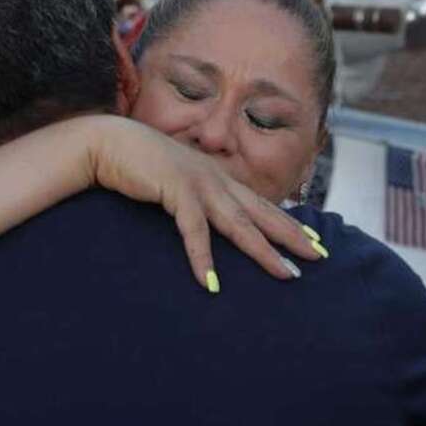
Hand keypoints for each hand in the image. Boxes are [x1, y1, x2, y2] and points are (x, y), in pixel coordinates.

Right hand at [84, 116, 319, 289]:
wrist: (107, 142)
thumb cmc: (138, 163)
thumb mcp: (174, 180)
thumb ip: (193, 195)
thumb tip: (206, 216)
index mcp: (216, 176)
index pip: (260, 203)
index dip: (287, 222)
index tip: (312, 239)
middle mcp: (214, 178)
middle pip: (261, 213)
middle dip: (291, 236)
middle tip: (318, 256)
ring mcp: (198, 182)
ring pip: (239, 223)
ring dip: (263, 251)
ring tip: (285, 274)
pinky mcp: (175, 190)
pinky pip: (194, 230)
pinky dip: (203, 258)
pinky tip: (211, 283)